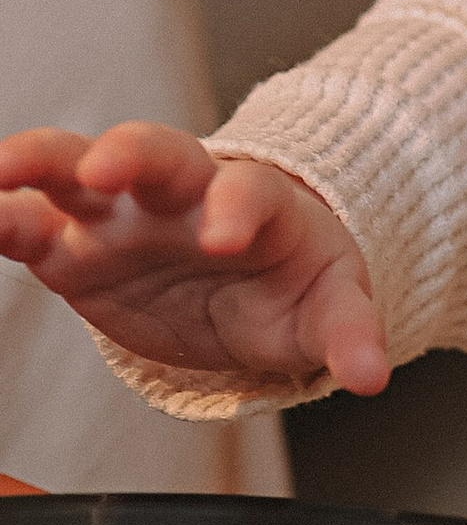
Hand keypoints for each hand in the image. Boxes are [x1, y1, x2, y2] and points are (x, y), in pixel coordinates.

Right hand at [0, 123, 387, 392]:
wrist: (246, 282)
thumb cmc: (290, 281)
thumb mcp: (329, 306)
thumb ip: (348, 333)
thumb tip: (372, 372)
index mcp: (255, 202)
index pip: (250, 192)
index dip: (239, 208)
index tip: (228, 237)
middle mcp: (180, 193)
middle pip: (155, 152)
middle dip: (129, 155)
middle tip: (104, 171)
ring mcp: (119, 212)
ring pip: (73, 167)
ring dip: (37, 163)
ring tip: (0, 173)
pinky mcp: (71, 246)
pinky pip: (27, 222)